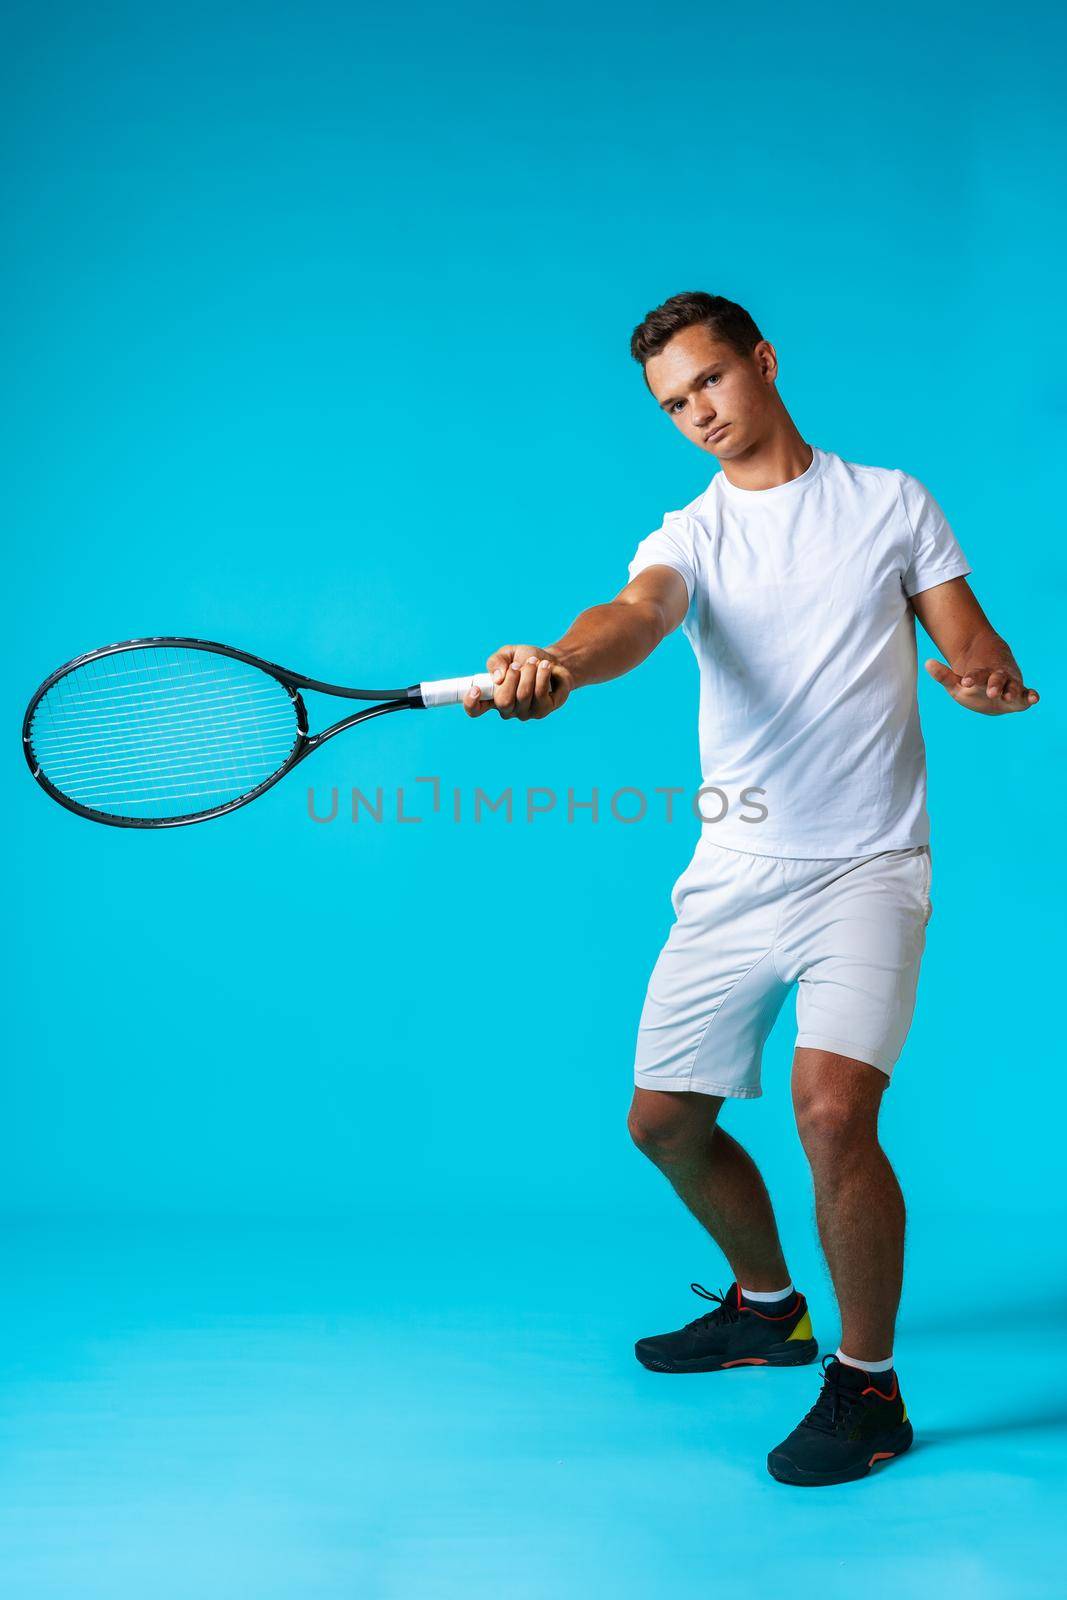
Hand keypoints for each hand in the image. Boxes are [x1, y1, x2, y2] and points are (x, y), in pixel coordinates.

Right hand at [463, 645, 573, 720]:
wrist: (552, 661)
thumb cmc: (525, 659)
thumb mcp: (507, 653)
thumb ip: (496, 661)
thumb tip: (497, 677)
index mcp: (492, 697)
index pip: (475, 709)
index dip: (471, 703)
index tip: (475, 688)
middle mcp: (507, 709)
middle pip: (504, 702)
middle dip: (512, 677)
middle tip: (517, 664)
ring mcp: (525, 712)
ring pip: (524, 695)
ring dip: (529, 672)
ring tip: (534, 661)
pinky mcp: (543, 710)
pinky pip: (541, 693)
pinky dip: (542, 674)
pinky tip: (545, 667)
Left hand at [924, 658, 1039, 714]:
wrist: (991, 690)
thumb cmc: (972, 688)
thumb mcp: (955, 684)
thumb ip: (943, 675)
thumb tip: (927, 662)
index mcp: (981, 675)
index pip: (976, 675)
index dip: (972, 678)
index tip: (966, 682)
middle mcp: (997, 678)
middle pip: (997, 679)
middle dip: (994, 684)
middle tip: (991, 692)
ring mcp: (1010, 684)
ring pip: (1013, 686)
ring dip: (1012, 690)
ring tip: (1010, 696)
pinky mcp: (1021, 694)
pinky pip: (1028, 694)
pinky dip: (1032, 695)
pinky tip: (1035, 698)